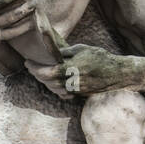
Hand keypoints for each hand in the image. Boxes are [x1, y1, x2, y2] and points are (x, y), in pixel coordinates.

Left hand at [26, 44, 140, 98]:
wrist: (116, 74)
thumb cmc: (100, 58)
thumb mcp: (83, 49)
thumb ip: (67, 52)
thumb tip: (55, 54)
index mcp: (70, 69)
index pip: (45, 72)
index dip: (34, 68)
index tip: (27, 63)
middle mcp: (70, 82)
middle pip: (46, 81)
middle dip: (36, 74)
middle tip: (31, 67)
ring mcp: (74, 90)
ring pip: (53, 88)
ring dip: (44, 81)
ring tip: (39, 73)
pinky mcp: (78, 94)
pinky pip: (62, 93)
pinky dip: (55, 88)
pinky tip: (52, 82)